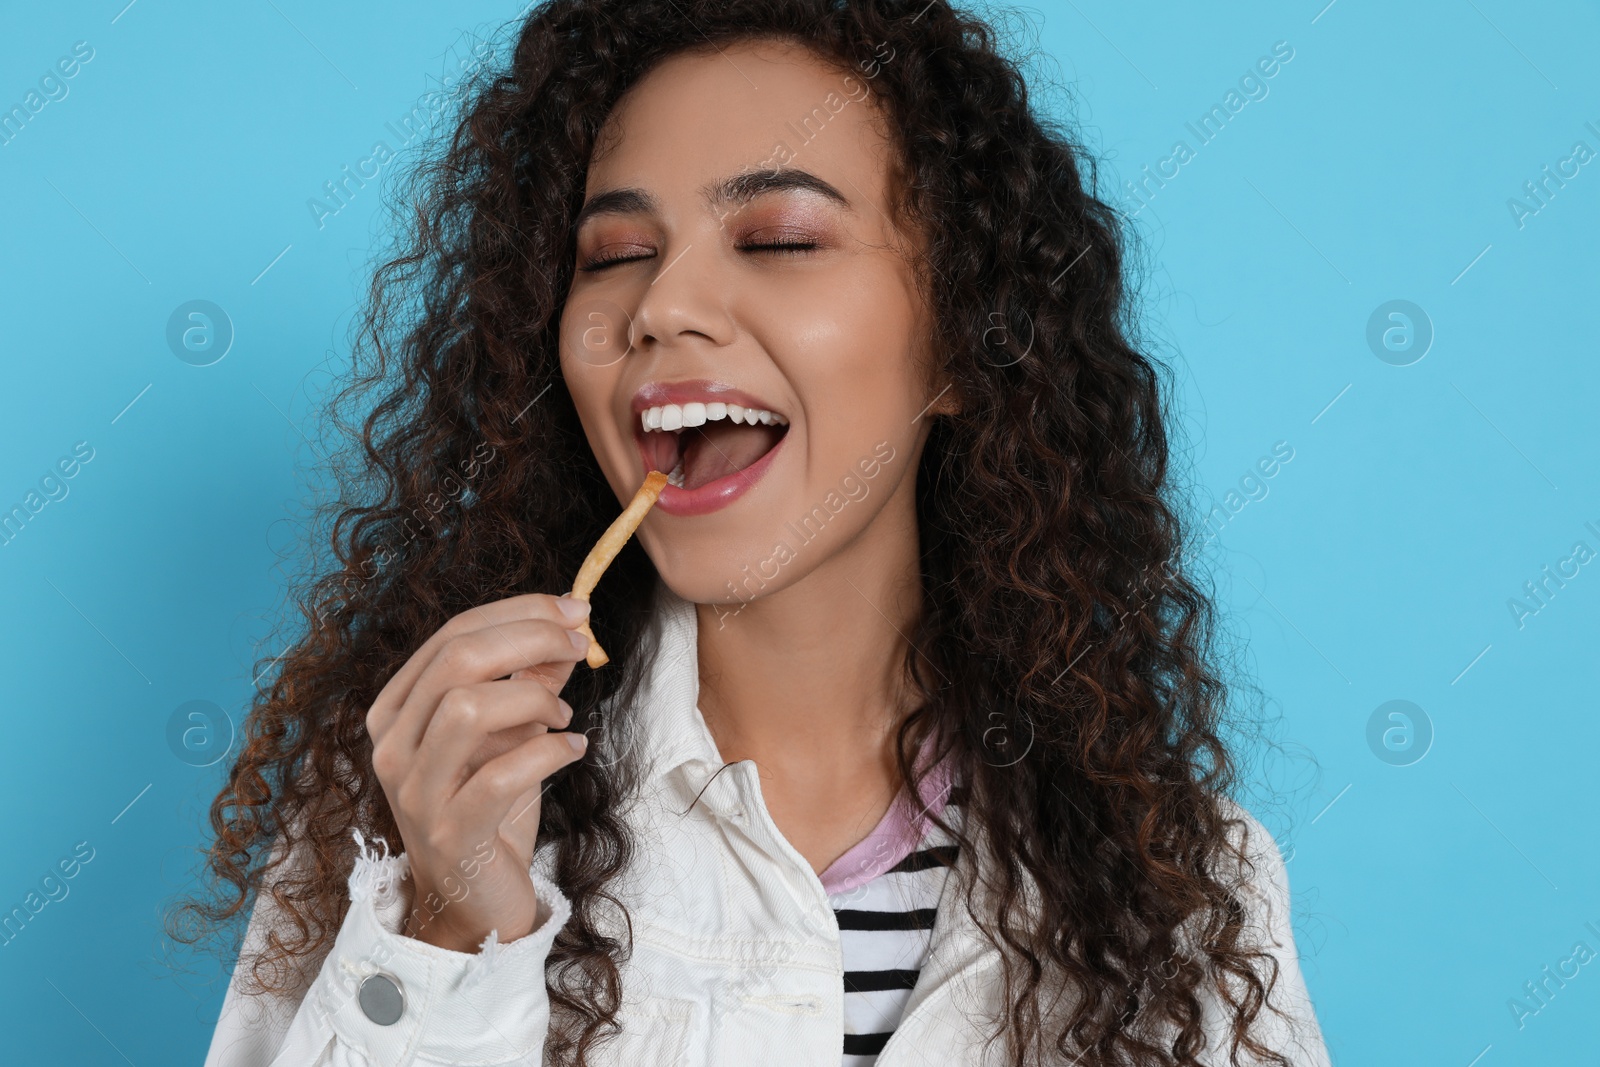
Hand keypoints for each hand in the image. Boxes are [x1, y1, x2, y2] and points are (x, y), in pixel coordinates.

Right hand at [365, 593, 591, 951]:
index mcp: (397, 710)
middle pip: (457, 660)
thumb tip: (569, 626)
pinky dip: (549, 752)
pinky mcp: (452, 832)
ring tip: (564, 715)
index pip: (451, 635)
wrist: (473, 899)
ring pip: (468, 708)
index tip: (573, 610)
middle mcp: (393, 746)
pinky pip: (501, 775)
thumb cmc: (489, 807)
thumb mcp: (510, 733)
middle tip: (581, 644)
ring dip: (533, 699)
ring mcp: (416, 792)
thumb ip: (530, 679)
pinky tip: (573, 748)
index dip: (518, 612)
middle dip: (530, 638)